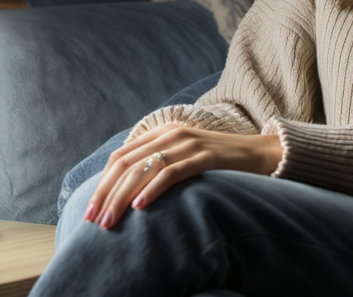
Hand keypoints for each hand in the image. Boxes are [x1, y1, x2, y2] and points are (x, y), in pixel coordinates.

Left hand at [85, 123, 282, 229]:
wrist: (260, 153)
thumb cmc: (220, 163)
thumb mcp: (184, 157)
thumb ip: (160, 164)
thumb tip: (128, 193)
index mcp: (161, 132)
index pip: (120, 157)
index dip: (102, 184)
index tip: (92, 210)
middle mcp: (170, 134)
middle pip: (126, 164)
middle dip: (105, 194)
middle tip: (94, 220)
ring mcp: (187, 143)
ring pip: (143, 170)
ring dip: (122, 198)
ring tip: (111, 220)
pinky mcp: (204, 156)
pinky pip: (171, 173)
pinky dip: (152, 190)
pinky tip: (140, 207)